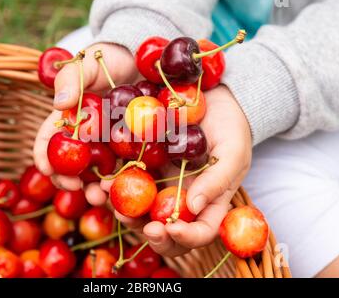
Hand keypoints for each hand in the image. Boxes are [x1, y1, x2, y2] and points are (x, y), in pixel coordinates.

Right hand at [34, 43, 138, 195]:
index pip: (48, 140)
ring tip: (101, 194)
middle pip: (71, 165)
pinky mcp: (132, 148)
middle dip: (70, 181)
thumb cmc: (108, 59)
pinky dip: (122, 181)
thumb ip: (72, 78)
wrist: (142, 60)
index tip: (47, 169)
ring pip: (98, 173)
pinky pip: (125, 168)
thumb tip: (60, 104)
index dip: (43, 156)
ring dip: (96, 188)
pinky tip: (124, 186)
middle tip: (76, 188)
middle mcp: (86, 136)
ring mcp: (109, 144)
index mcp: (68, 118)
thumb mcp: (87, 62)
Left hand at [101, 85, 252, 255]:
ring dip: (128, 216)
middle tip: (141, 225)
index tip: (171, 228)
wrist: (212, 101)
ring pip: (143, 212)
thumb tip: (193, 207)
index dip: (186, 238)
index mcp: (209, 202)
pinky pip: (129, 183)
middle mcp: (183, 200)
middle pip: (168, 231)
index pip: (201, 232)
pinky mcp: (146, 168)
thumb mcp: (232, 151)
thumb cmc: (231, 128)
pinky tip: (106, 184)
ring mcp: (162, 185)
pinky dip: (116, 187)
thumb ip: (217, 180)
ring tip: (117, 208)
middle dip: (153, 234)